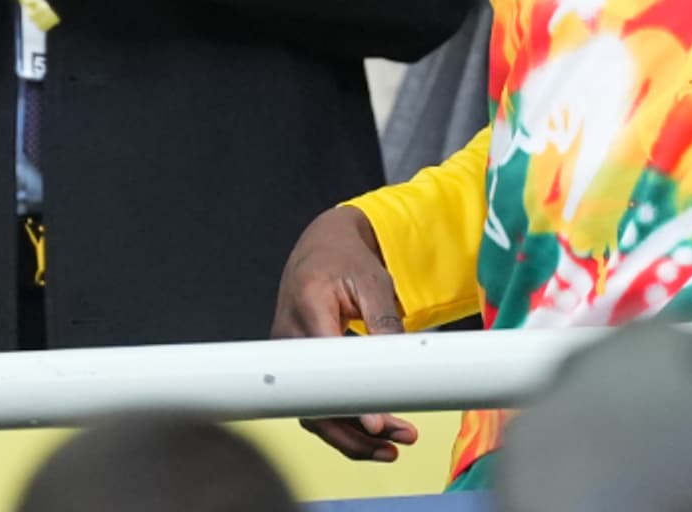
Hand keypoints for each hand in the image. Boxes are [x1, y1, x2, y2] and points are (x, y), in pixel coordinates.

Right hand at [271, 206, 418, 460]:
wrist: (321, 246)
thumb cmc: (346, 260)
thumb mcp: (374, 283)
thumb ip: (386, 323)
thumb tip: (403, 366)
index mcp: (308, 306)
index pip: (326, 366)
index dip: (350, 401)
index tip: (377, 424)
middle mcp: (289, 335)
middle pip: (315, 399)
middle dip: (357, 430)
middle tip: (400, 437)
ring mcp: (288, 354)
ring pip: (312, 410)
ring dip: (351, 435)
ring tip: (393, 445)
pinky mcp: (295, 366)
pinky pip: (313, 403)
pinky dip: (341, 422)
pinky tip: (372, 435)